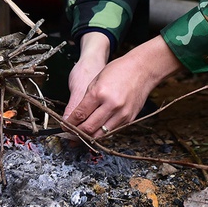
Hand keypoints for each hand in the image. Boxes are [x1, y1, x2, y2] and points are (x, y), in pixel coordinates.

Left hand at [64, 36, 183, 138]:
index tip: (64, 127)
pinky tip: (96, 131)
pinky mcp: (130, 118)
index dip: (69, 124)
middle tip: (70, 135)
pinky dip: (102, 132)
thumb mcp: (96, 79)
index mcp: (99, 93)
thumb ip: (86, 99)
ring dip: (89, 137)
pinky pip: (112, 131)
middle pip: (88, 128)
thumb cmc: (119, 70)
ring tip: (81, 136)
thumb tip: (75, 116)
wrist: (143, 69)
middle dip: (76, 134)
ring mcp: (122, 113)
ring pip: (101, 134)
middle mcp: (111, 105)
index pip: (80, 114)